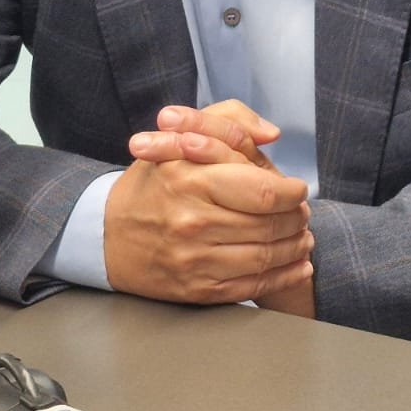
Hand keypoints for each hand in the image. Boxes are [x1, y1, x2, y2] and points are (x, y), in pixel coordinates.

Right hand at [119, 101, 318, 318]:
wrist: (107, 235)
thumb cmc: (153, 183)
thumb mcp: (180, 136)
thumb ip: (230, 121)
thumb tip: (272, 134)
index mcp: (191, 179)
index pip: (263, 191)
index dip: (293, 192)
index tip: (298, 189)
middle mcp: (192, 221)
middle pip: (269, 225)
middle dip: (297, 219)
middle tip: (303, 214)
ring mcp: (194, 259)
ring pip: (265, 257)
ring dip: (295, 247)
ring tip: (303, 238)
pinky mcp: (196, 289)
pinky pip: (252, 285)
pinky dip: (283, 277)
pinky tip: (297, 266)